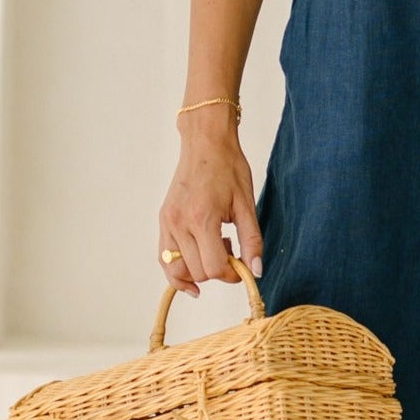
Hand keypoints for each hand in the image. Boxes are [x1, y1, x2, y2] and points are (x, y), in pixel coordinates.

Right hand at [158, 126, 262, 298]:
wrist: (206, 144)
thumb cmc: (228, 168)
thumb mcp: (246, 205)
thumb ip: (252, 241)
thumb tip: (255, 271)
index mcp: (202, 219)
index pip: (214, 268)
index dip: (231, 275)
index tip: (242, 268)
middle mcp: (180, 224)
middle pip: (197, 272)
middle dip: (218, 271)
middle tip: (232, 250)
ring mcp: (168, 223)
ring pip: (177, 269)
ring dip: (198, 271)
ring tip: (214, 249)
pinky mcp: (163, 220)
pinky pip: (164, 258)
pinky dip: (177, 269)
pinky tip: (193, 274)